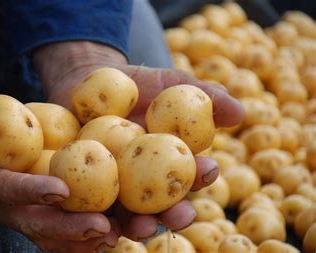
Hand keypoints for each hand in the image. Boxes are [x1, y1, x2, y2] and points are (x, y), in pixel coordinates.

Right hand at [0, 74, 120, 251]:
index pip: (0, 190)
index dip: (30, 191)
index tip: (62, 189)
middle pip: (30, 221)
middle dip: (67, 227)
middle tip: (104, 227)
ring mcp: (7, 203)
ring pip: (46, 229)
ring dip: (80, 235)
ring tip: (116, 233)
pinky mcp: (24, 198)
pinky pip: (53, 217)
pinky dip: (78, 225)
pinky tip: (110, 224)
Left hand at [34, 41, 244, 239]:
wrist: (88, 79)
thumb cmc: (137, 83)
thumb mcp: (171, 83)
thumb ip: (204, 94)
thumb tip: (240, 112)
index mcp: (170, 161)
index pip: (190, 175)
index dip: (201, 177)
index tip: (208, 171)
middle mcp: (144, 180)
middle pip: (162, 205)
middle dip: (173, 214)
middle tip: (178, 214)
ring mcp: (113, 185)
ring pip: (126, 214)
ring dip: (136, 225)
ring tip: (139, 225)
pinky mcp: (82, 186)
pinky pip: (86, 205)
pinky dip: (93, 216)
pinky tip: (96, 220)